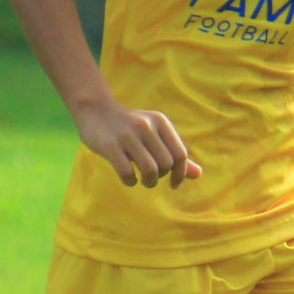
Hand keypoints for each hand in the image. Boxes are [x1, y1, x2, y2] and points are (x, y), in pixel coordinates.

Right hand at [74, 97, 199, 187]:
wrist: (95, 110)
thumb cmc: (130, 127)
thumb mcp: (155, 134)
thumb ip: (174, 154)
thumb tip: (198, 174)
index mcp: (160, 121)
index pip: (180, 154)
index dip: (180, 173)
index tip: (173, 184)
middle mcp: (146, 126)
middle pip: (166, 164)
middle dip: (162, 177)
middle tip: (152, 178)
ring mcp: (127, 135)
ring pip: (149, 170)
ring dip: (149, 182)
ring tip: (143, 180)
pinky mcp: (110, 145)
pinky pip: (127, 172)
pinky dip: (130, 181)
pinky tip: (129, 178)